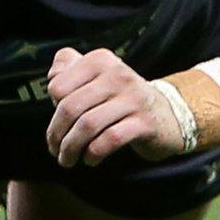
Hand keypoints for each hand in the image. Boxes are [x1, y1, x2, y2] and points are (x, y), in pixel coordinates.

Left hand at [44, 47, 188, 165]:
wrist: (168, 114)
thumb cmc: (121, 98)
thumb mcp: (97, 76)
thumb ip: (69, 70)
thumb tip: (51, 77)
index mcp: (100, 60)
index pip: (59, 86)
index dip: (52, 109)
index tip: (58, 124)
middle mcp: (117, 75)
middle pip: (71, 107)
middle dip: (57, 134)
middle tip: (54, 149)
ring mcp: (133, 98)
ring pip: (88, 125)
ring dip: (71, 147)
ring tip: (67, 159)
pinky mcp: (145, 123)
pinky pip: (110, 140)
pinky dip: (94, 153)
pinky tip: (90, 159)